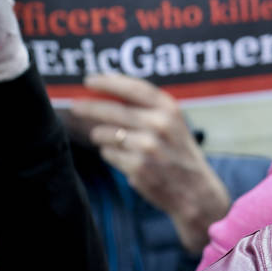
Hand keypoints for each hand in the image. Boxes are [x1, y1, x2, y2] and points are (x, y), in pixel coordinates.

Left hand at [68, 73, 229, 252]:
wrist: (195, 190)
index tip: (90, 80)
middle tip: (76, 106)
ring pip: (105, 134)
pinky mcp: (137, 166)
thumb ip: (146, 108)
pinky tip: (124, 158)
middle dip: (90, 108)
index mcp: (169, 108)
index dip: (108, 82)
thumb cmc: (178, 153)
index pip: (133, 88)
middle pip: (112, 110)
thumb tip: (107, 94)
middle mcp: (159, 124)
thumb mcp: (173, 123)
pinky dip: (110, 154)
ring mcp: (148, 146)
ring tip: (109, 140)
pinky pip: (108, 154)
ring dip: (101, 136)